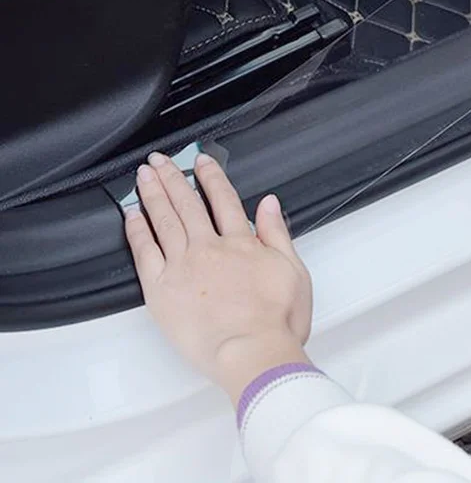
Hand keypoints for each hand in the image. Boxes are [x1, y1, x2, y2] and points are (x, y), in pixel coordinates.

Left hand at [124, 152, 311, 404]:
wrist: (254, 354)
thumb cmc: (277, 320)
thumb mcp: (293, 271)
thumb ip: (277, 233)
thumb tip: (269, 203)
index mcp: (242, 242)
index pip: (223, 199)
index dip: (211, 176)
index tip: (201, 160)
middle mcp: (209, 248)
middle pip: (188, 203)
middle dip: (173, 177)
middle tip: (159, 160)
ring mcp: (183, 267)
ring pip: (164, 220)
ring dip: (153, 194)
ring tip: (143, 176)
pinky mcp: (162, 290)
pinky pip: (145, 252)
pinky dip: (138, 230)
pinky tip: (132, 215)